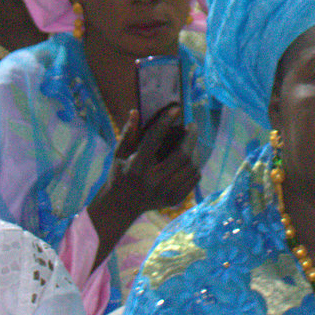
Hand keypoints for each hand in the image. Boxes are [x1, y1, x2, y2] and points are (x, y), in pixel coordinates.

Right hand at [88, 104, 198, 242]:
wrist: (120, 206)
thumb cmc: (119, 174)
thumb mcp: (118, 153)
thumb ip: (128, 133)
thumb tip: (135, 112)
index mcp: (136, 167)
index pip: (154, 140)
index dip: (166, 122)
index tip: (176, 109)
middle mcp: (152, 181)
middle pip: (182, 155)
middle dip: (191, 136)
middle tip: (192, 125)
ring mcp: (165, 193)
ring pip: (191, 167)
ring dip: (195, 150)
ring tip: (191, 141)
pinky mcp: (174, 200)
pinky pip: (194, 179)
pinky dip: (195, 165)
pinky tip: (191, 158)